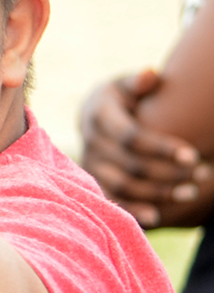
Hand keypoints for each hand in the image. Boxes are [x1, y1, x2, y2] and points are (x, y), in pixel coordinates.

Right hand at [79, 69, 205, 226]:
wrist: (93, 118)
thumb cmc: (122, 100)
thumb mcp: (125, 86)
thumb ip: (138, 83)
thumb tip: (150, 75)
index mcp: (98, 114)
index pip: (131, 137)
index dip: (162, 148)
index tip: (192, 155)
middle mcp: (90, 141)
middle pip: (131, 165)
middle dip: (169, 172)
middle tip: (202, 174)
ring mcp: (90, 164)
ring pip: (123, 185)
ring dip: (159, 192)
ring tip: (192, 192)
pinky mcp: (92, 181)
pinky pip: (110, 200)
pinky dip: (132, 211)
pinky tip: (157, 217)